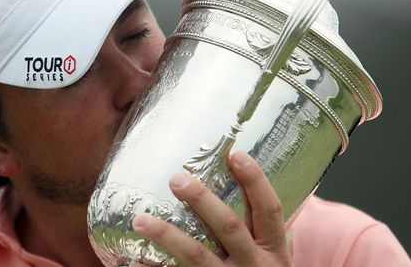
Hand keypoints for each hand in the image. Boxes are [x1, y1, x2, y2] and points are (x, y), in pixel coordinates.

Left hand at [131, 151, 291, 265]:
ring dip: (167, 235)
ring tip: (139, 219)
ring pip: (197, 255)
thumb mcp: (277, 258)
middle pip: (229, 227)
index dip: (255, 181)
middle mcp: (254, 265)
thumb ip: (268, 230)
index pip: (270, 210)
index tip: (235, 154)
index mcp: (274, 250)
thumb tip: (257, 184)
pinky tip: (133, 261)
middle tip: (176, 178)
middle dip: (202, 201)